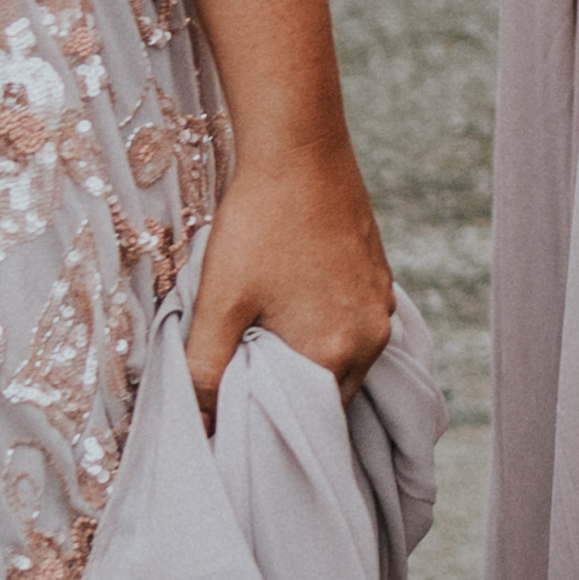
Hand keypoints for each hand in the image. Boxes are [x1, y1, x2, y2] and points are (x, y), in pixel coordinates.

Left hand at [182, 137, 393, 412]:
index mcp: (334, 352)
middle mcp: (370, 337)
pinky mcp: (379, 281)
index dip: (269, 429)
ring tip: (263, 346)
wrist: (300, 149)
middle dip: (290, 402)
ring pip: (343, 363)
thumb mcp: (219, 303)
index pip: (306, 425)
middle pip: (329, 398)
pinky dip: (325, 335)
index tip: (235, 423)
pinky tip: (290, 311)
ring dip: (308, 366)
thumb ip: (204, 373)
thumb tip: (198, 429)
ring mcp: (380, 308)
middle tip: (243, 387)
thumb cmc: (258, 224)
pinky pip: (354, 330)